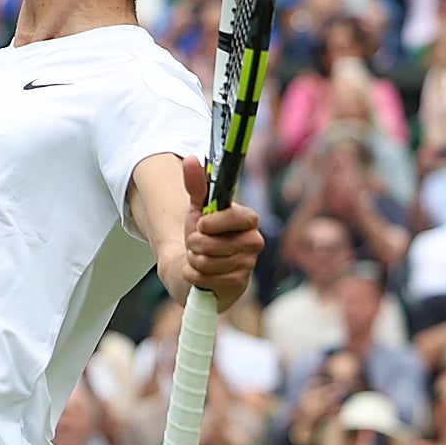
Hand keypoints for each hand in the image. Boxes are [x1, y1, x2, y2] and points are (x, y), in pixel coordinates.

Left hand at [182, 155, 262, 311]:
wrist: (200, 266)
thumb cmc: (203, 234)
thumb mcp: (197, 208)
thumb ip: (196, 185)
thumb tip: (192, 159)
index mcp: (247, 220)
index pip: (239, 218)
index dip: (216, 222)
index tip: (201, 224)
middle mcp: (253, 242)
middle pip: (213, 244)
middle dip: (194, 243)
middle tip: (196, 242)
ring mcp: (247, 265)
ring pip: (206, 262)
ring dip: (192, 259)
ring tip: (199, 256)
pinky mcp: (237, 285)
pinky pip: (204, 278)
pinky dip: (192, 274)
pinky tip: (199, 272)